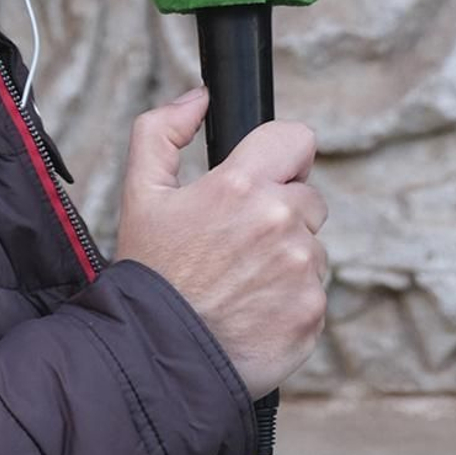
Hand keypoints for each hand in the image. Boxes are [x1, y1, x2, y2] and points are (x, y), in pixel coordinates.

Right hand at [114, 90, 326, 400]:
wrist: (157, 357)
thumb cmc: (151, 274)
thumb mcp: (140, 192)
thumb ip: (162, 131)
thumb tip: (199, 97)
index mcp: (241, 184)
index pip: (297, 139)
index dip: (283, 156)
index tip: (267, 177)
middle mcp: (279, 220)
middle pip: (308, 198)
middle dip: (281, 213)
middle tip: (238, 246)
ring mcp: (301, 268)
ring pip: (313, 247)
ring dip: (288, 258)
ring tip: (242, 283)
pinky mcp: (313, 311)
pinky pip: (315, 290)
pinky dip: (292, 299)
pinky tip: (255, 311)